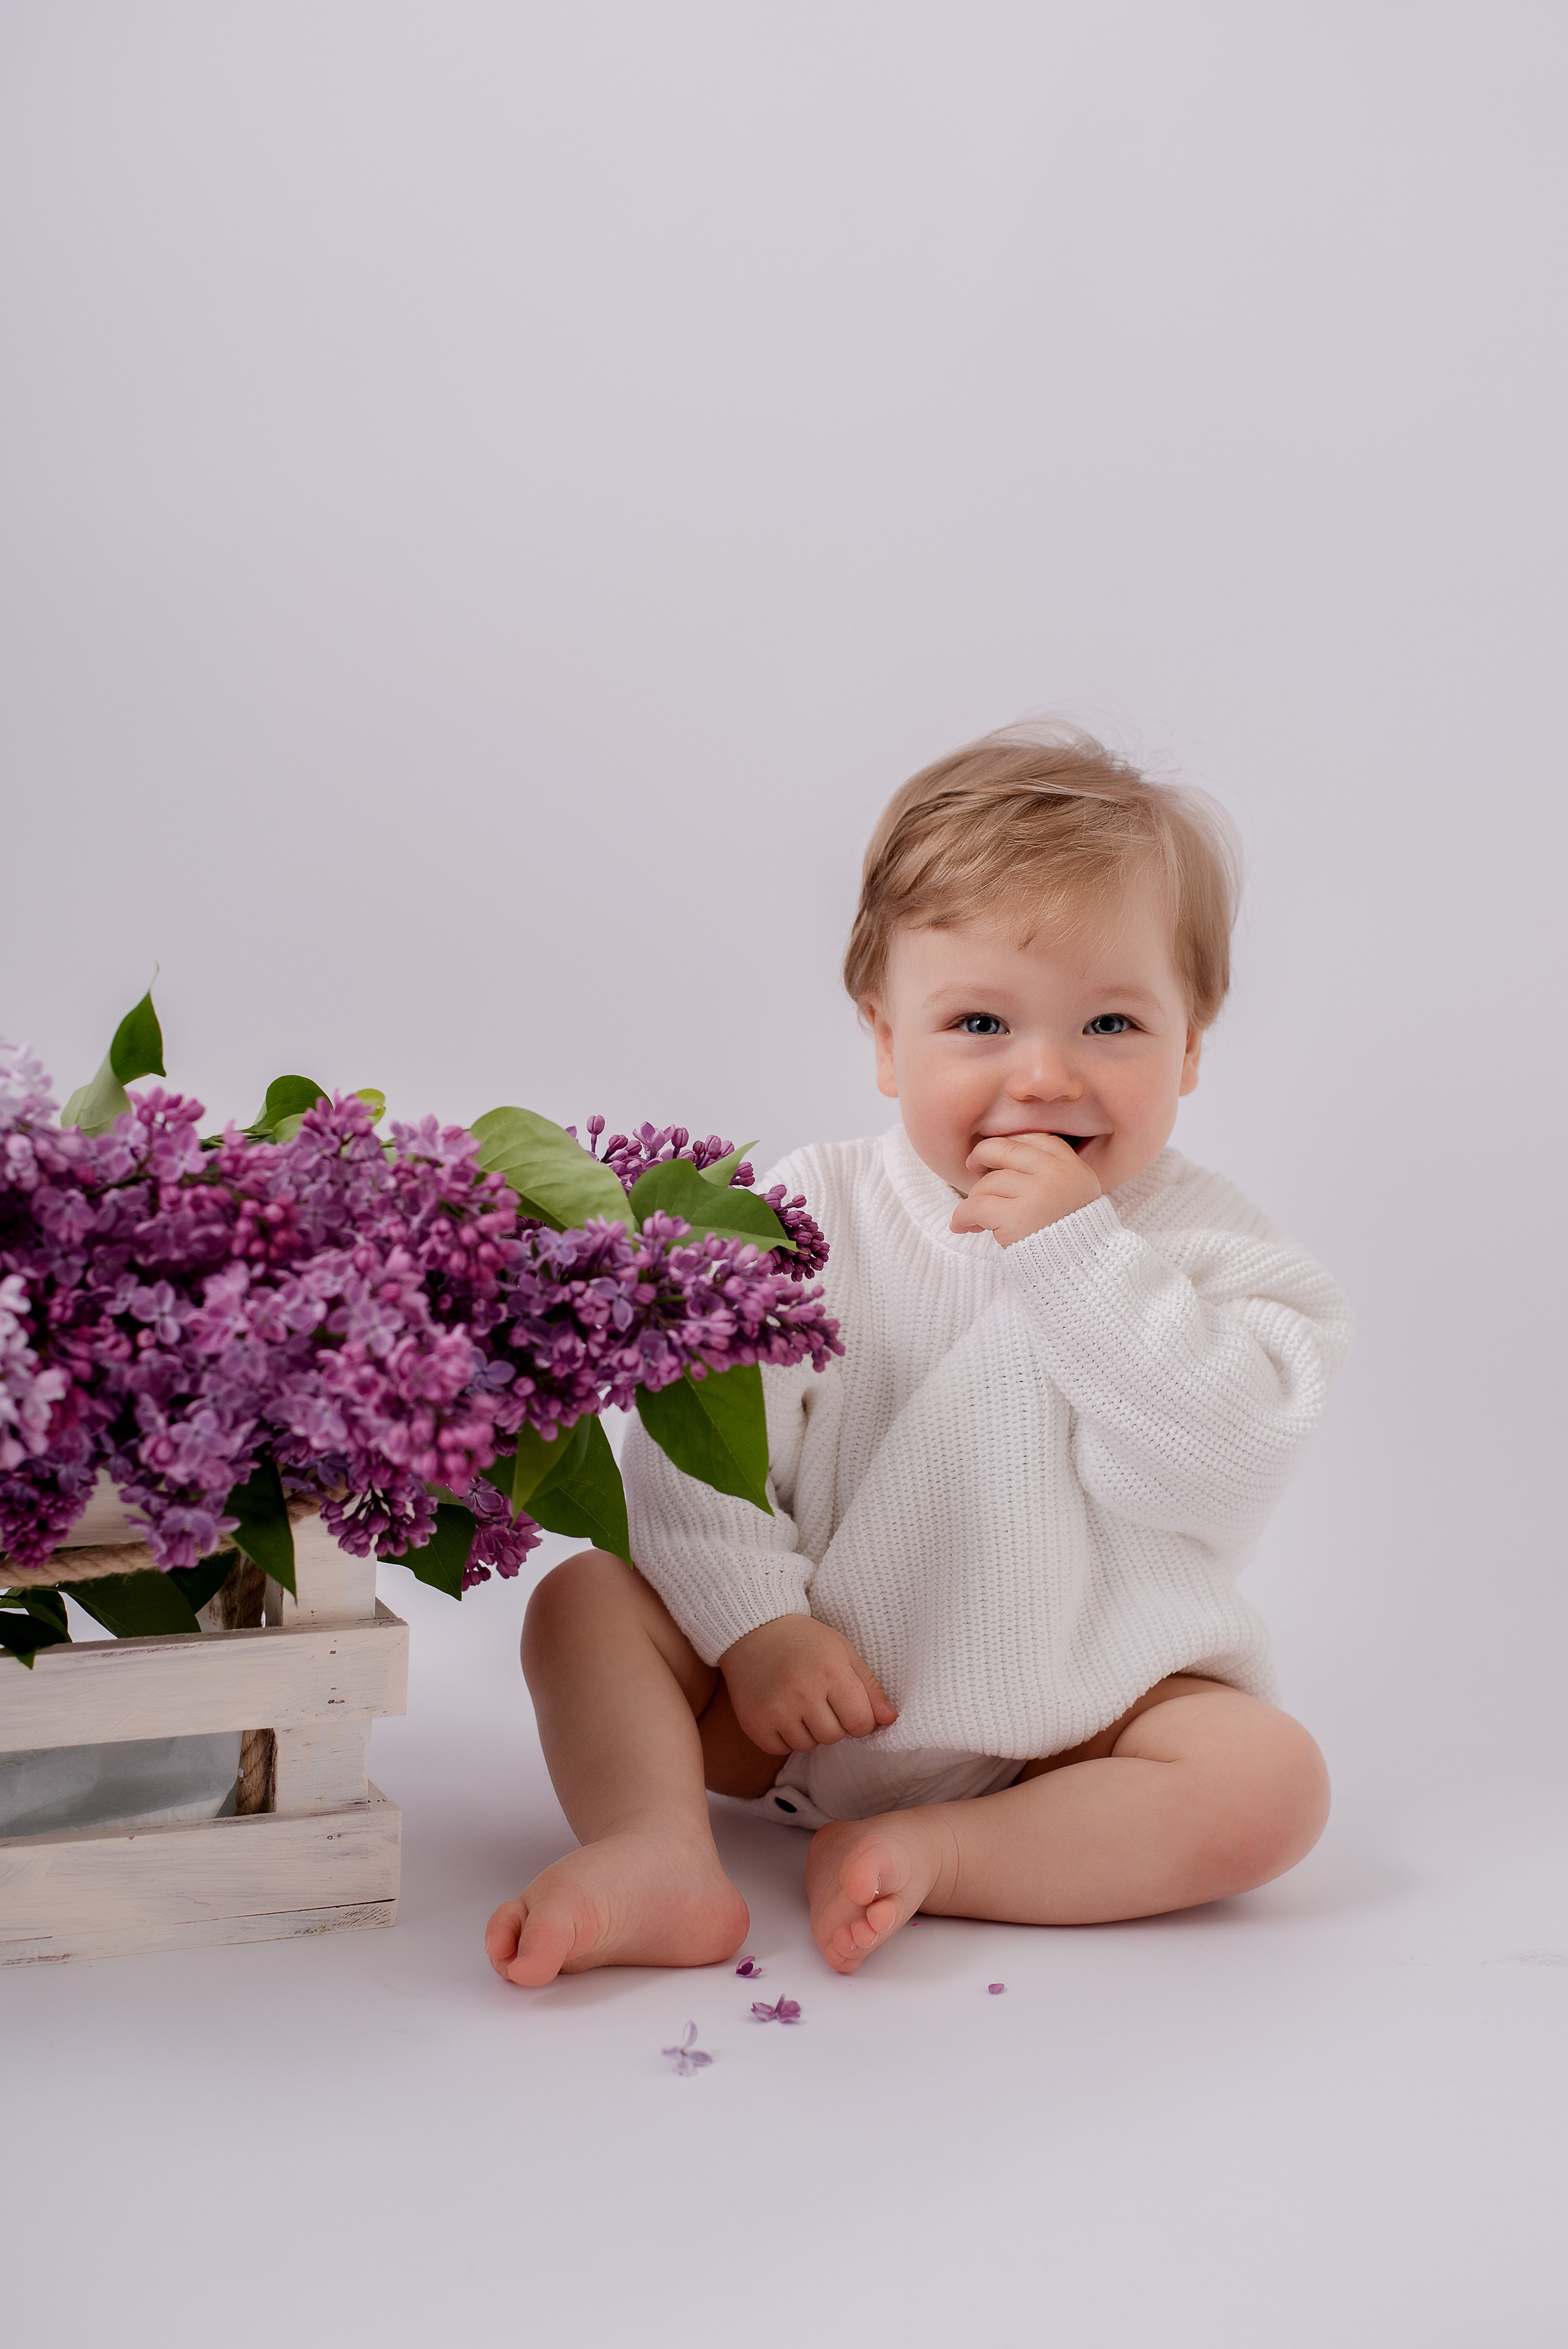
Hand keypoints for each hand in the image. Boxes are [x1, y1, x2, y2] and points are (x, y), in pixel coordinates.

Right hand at [719, 1615, 897, 1754]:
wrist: (753, 1629)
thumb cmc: (804, 1640)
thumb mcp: (842, 1651)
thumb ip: (869, 1687)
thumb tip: (890, 1720)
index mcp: (831, 1671)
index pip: (861, 1722)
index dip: (859, 1719)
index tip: (849, 1706)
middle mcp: (802, 1692)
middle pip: (834, 1737)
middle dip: (833, 1723)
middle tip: (819, 1698)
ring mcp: (775, 1709)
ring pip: (808, 1746)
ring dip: (808, 1731)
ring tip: (798, 1702)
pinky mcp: (755, 1723)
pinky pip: (781, 1749)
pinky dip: (784, 1736)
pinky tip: (780, 1710)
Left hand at [949, 1131, 1101, 1245]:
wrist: (1078, 1274)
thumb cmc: (1069, 1240)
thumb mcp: (1074, 1200)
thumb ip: (1052, 1177)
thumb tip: (1000, 1160)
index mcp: (1075, 1169)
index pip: (1040, 1140)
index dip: (1013, 1144)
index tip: (998, 1155)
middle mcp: (1058, 1176)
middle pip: (1007, 1151)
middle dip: (983, 1154)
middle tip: (971, 1165)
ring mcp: (1038, 1194)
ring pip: (988, 1182)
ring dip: (975, 1200)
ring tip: (976, 1219)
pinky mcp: (1017, 1217)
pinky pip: (976, 1206)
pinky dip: (962, 1216)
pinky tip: (961, 1226)